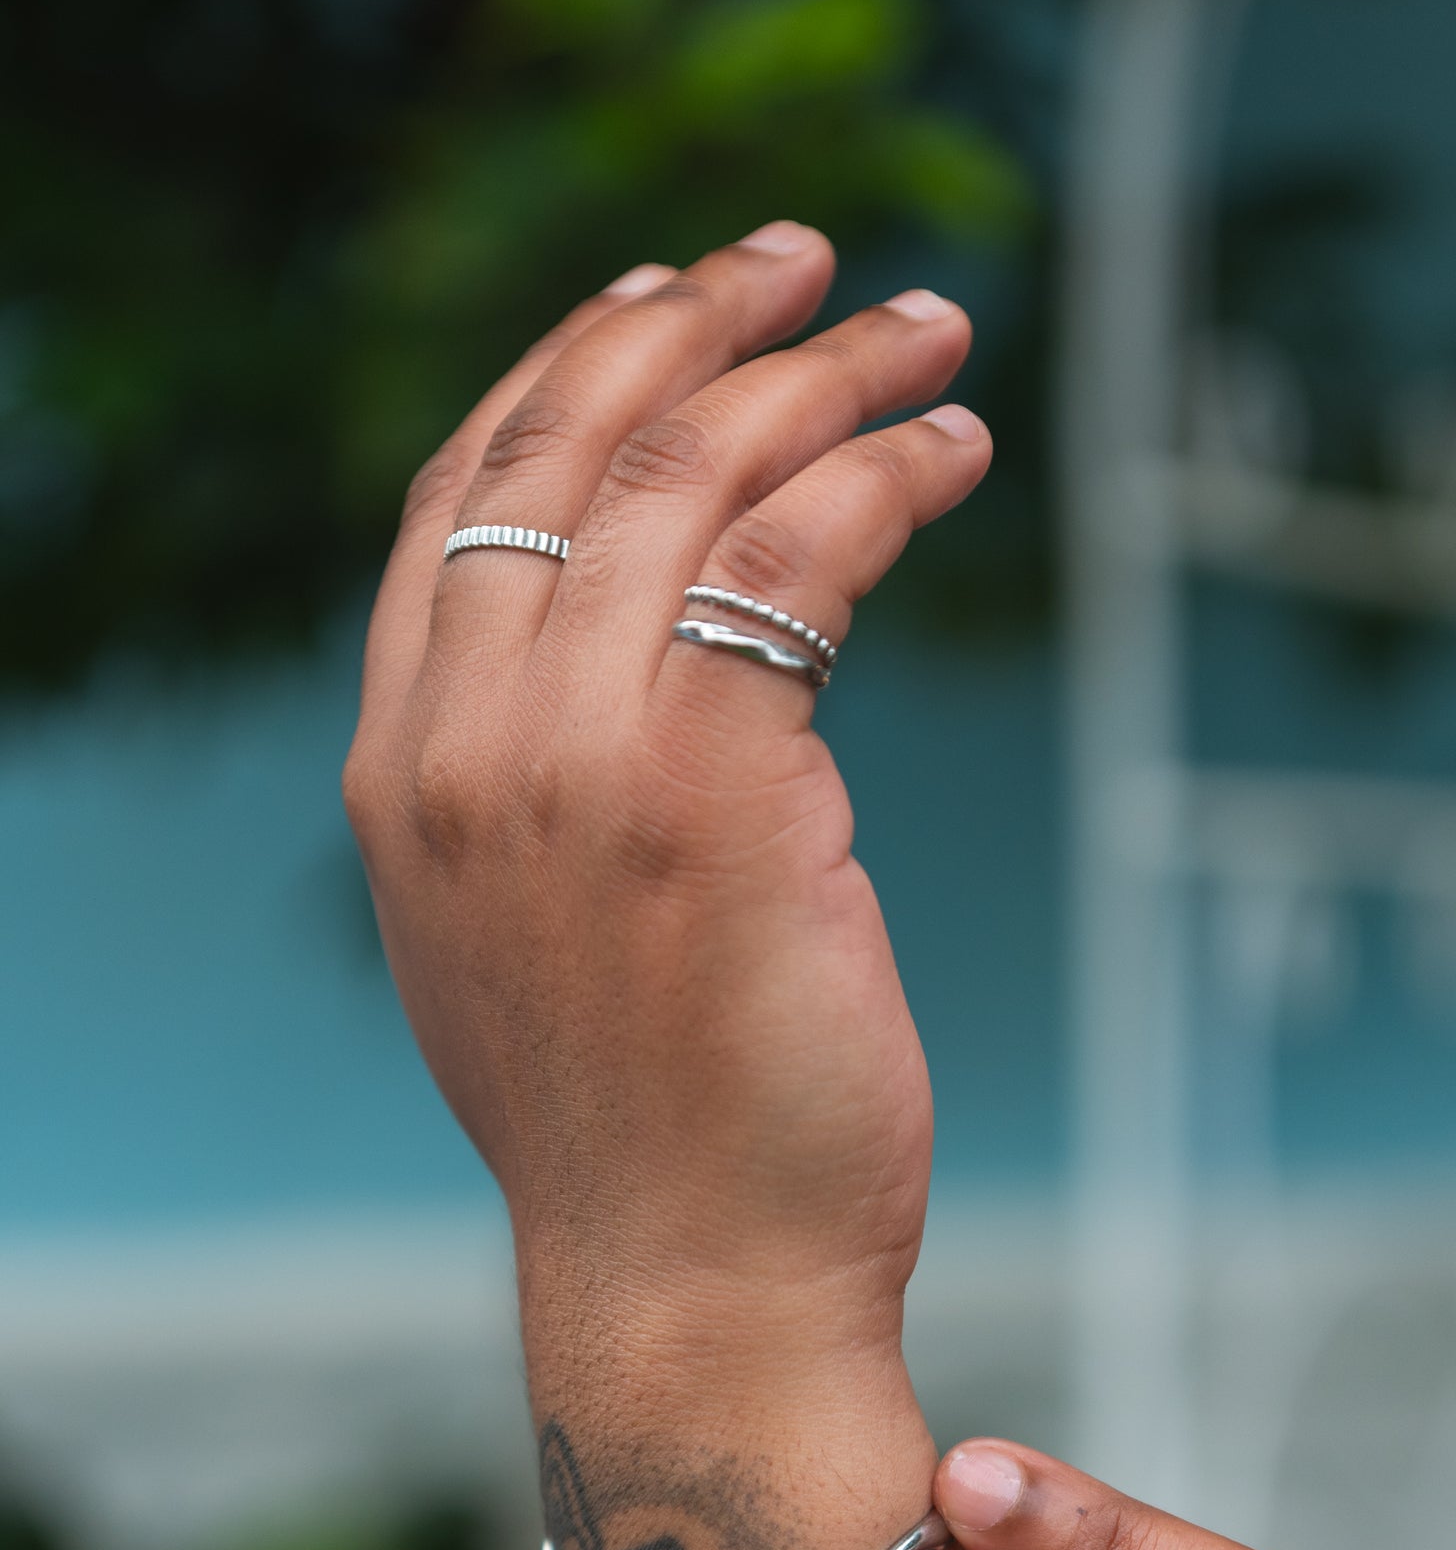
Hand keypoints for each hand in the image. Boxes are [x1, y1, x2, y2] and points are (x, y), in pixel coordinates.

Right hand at [343, 223, 988, 1408]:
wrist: (692, 1286)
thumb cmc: (651, 1137)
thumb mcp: (529, 944)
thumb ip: (536, 793)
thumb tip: (639, 673)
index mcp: (404, 768)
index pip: (461, 497)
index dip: (563, 367)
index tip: (661, 295)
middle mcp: (462, 742)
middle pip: (571, 442)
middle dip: (702, 316)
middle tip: (818, 262)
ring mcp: (574, 759)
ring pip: (696, 470)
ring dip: (827, 370)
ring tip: (931, 337)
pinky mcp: (713, 786)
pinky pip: (807, 552)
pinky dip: (894, 476)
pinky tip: (958, 455)